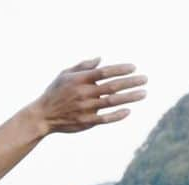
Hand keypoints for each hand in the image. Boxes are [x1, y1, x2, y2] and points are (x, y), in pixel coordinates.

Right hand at [32, 58, 146, 133]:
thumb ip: (83, 66)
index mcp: (80, 80)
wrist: (43, 116)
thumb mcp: (65, 74)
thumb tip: (101, 59)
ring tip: (144, 93)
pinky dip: (117, 115)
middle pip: (112, 86)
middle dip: (131, 82)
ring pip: (112, 102)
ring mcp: (86, 108)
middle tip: (145, 79)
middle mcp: (84, 93)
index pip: (105, 72)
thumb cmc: (55, 92)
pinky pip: (105, 118)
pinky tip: (128, 110)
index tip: (134, 68)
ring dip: (130, 97)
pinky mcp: (86, 122)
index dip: (120, 69)